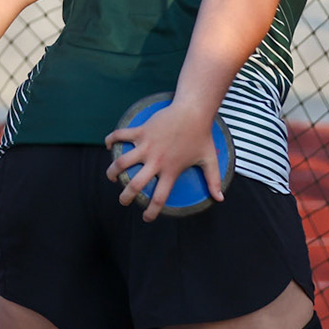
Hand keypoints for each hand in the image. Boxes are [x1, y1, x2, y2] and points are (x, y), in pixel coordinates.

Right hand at [102, 102, 224, 221]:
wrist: (192, 110)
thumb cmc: (201, 135)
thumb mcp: (209, 159)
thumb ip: (213, 180)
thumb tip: (220, 199)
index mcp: (171, 171)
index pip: (158, 198)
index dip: (151, 212)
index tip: (146, 218)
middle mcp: (156, 161)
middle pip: (135, 185)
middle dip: (125, 197)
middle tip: (123, 200)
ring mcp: (146, 146)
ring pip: (122, 163)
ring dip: (113, 172)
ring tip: (112, 177)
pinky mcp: (141, 131)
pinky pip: (120, 135)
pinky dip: (111, 140)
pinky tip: (109, 145)